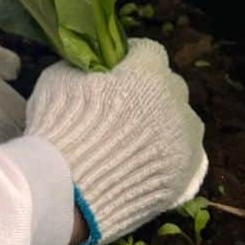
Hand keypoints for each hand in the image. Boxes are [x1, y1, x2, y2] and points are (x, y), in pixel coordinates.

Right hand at [26, 39, 206, 244]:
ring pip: (183, 122)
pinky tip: (149, 161)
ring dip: (165, 123)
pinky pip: (187, 157)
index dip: (133, 58)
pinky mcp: (183, 176)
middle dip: (150, 91)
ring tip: (139, 139)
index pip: (149, 52)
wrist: (65, 192)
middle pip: (169, 86)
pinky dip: (170, 156)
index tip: (119, 66)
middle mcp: (174, 103)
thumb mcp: (57, 79)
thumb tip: (90, 66)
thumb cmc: (60, 129)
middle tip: (125, 106)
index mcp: (146, 74)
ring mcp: (183, 142)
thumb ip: (83, 66)